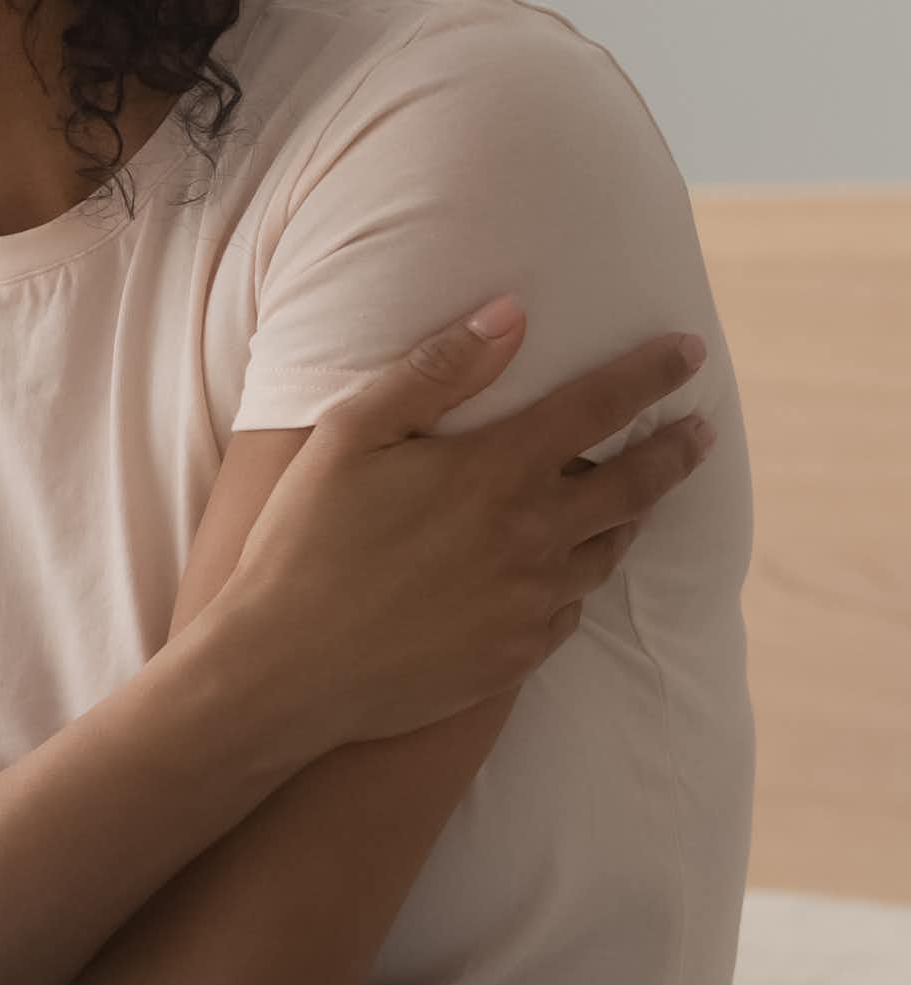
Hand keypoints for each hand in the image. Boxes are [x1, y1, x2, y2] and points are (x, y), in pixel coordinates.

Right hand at [213, 300, 716, 747]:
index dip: (650, 373)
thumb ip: (435, 371)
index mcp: (495, 474)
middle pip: (634, 485)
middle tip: (697, 431)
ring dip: (630, 517)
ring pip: (607, 551)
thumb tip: (510, 315)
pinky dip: (575, 579)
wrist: (286, 669)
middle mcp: (532, 538)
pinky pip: (569, 608)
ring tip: (636, 499)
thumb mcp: (350, 435)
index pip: (599, 407)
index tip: (689, 351)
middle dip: (675, 451)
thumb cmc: (304, 541)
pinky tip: (559, 572)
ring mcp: (531, 603)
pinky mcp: (517, 655)